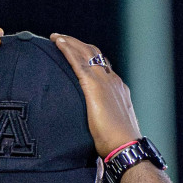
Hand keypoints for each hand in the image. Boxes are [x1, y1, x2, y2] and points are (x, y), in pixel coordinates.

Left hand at [51, 34, 141, 157]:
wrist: (126, 145)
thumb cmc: (119, 143)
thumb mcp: (112, 125)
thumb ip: (103, 119)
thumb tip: (95, 127)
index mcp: (118, 88)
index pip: (103, 66)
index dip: (90, 57)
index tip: (78, 52)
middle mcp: (112, 80)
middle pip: (94, 54)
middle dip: (78, 44)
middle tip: (63, 39)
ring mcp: (104, 81)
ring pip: (85, 53)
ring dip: (70, 42)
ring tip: (56, 37)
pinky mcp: (93, 86)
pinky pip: (77, 62)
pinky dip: (67, 50)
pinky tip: (57, 43)